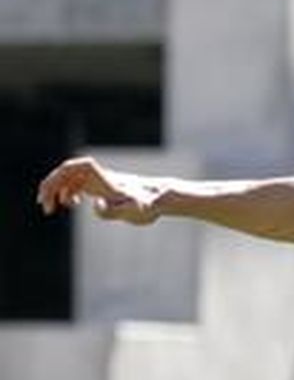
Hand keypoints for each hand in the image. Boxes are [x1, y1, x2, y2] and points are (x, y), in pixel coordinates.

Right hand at [36, 156, 162, 224]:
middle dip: (51, 187)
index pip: (73, 168)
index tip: (51, 196)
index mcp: (101, 178)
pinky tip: (71, 204)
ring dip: (57, 192)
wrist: (161, 199)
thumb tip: (95, 205)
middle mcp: (98, 176)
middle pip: (66, 173)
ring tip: (51, 210)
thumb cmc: (147, 205)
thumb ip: (112, 210)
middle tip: (44, 207)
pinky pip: (79, 184)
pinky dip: (69, 192)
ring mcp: (99, 181)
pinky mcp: (103, 187)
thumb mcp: (132, 211)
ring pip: (70, 180)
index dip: (58, 178)